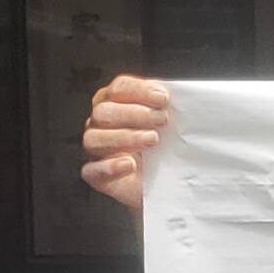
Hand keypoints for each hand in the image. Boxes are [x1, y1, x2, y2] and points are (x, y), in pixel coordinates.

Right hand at [81, 72, 170, 215]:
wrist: (166, 184)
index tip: (163, 99)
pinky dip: (110, 166)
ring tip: (152, 141)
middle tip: (162, 120)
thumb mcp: (168, 125)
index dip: (140, 91)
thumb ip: (166, 109)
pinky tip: (130, 165)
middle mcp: (100, 124)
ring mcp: (96, 150)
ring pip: (94, 138)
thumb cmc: (164, 150)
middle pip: (104, 111)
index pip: (118, 89)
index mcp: (115, 104)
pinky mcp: (97, 176)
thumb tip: (181, 98)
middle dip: (135, 114)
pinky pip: (92, 170)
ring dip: (125, 137)